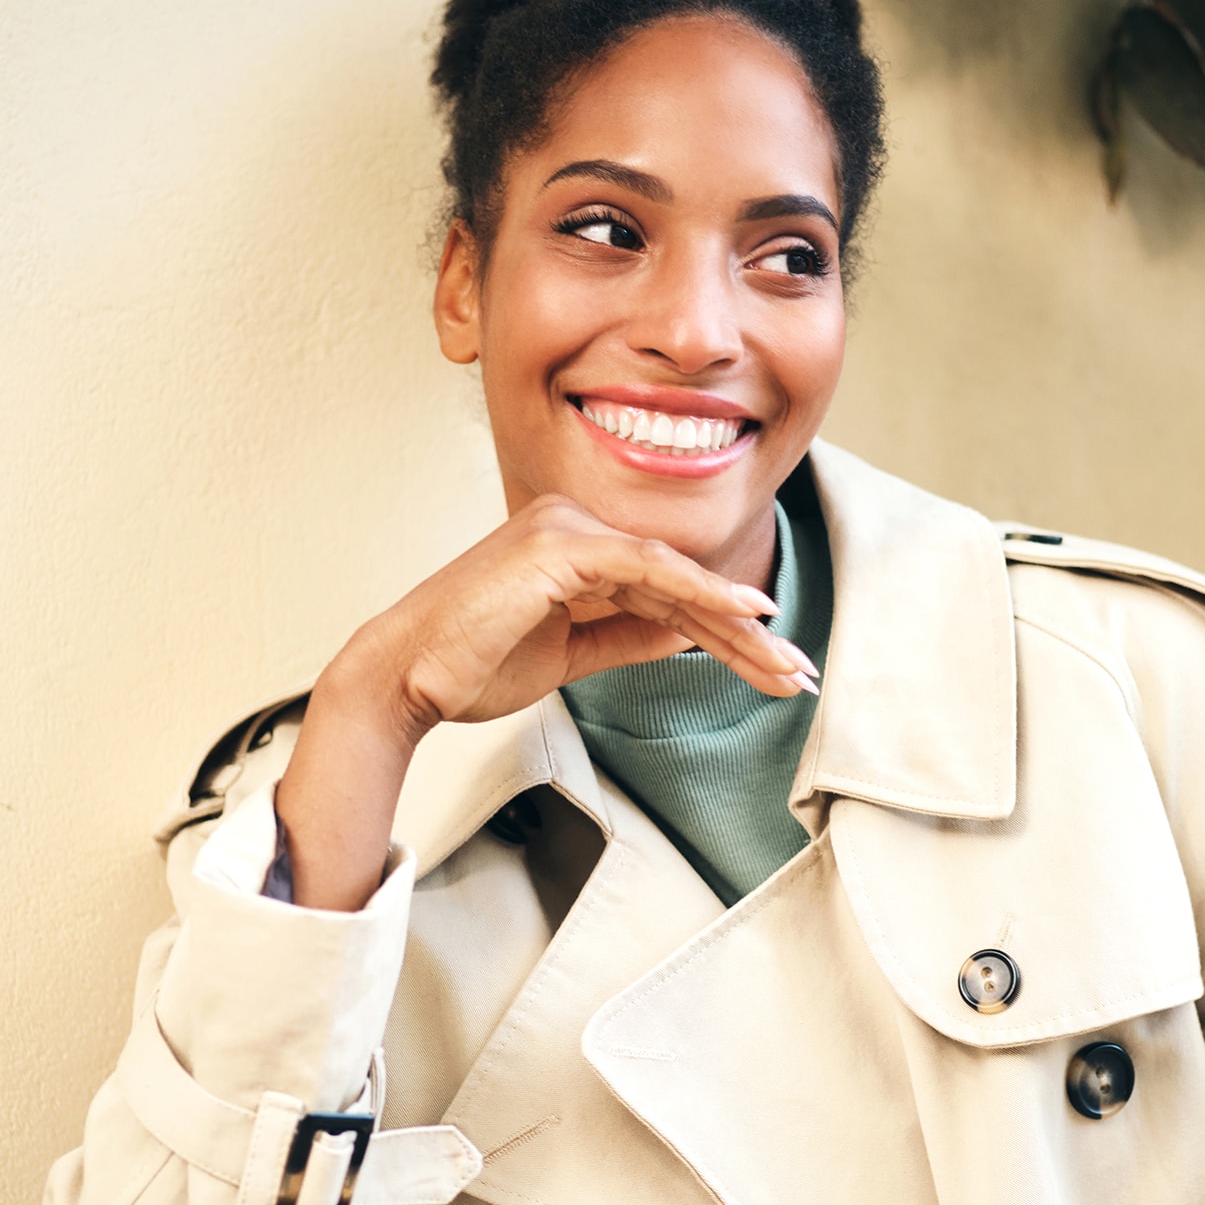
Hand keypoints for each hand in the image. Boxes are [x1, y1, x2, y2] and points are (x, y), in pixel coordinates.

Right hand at [276, 495, 816, 909]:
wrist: (406, 679)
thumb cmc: (471, 666)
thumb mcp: (570, 655)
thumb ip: (628, 637)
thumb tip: (686, 640)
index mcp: (573, 547)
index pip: (666, 591)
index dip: (726, 632)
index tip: (773, 668)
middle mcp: (574, 525)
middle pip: (679, 583)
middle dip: (745, 634)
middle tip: (798, 672)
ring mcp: (566, 528)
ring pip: (673, 577)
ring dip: (737, 625)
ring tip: (785, 663)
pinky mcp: (560, 545)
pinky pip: (646, 567)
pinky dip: (699, 590)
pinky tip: (745, 613)